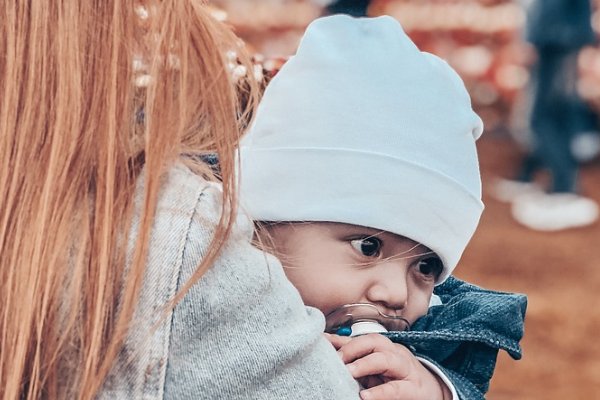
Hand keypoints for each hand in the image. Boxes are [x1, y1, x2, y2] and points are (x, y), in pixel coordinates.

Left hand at [325, 333, 449, 399]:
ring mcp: (406, 370)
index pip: (361, 339)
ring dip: (366, 363)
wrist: (434, 393)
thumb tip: (328, 346)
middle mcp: (396, 354)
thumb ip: (356, 359)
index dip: (342, 340)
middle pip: (375, 341)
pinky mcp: (414, 390)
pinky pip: (397, 388)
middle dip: (354, 347)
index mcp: (385, 348)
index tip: (323, 342)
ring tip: (349, 372)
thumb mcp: (377, 367)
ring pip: (387, 359)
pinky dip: (381, 392)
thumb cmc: (400, 379)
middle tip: (337, 359)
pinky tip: (366, 396)